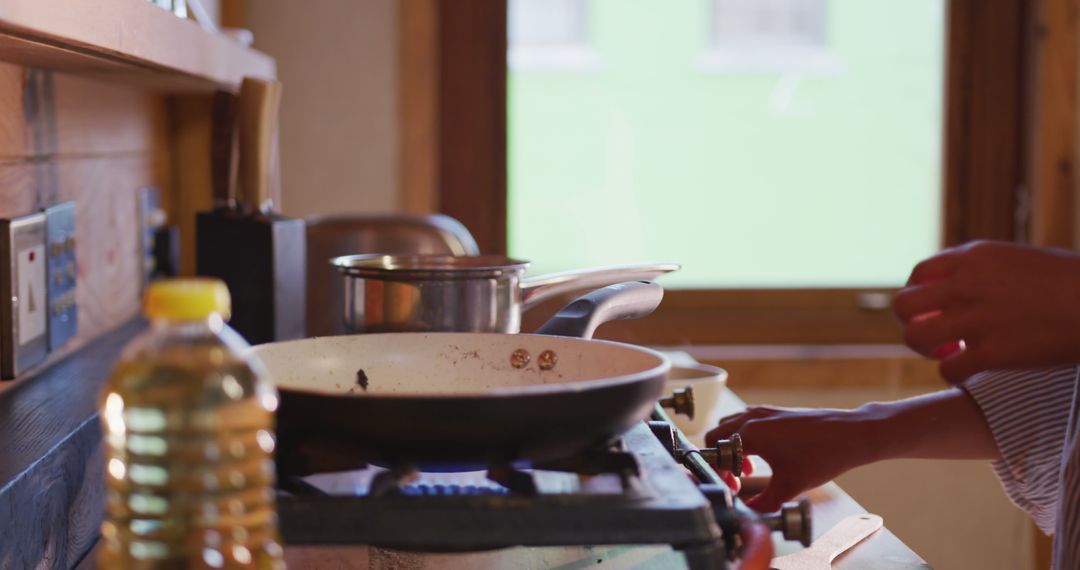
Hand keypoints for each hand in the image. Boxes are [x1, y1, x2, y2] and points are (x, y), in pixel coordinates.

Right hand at [705, 405, 876, 511]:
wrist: (851, 434)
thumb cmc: (822, 456)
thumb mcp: (789, 487)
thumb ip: (762, 504)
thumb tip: (747, 515)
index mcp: (751, 433)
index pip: (716, 450)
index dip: (719, 473)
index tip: (733, 488)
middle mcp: (753, 417)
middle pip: (718, 435)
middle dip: (723, 460)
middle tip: (737, 480)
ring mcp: (765, 412)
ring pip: (732, 426)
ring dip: (733, 448)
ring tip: (750, 469)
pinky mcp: (776, 412)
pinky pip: (748, 422)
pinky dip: (746, 438)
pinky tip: (765, 455)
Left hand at [893, 240, 1079, 382]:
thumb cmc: (1071, 282)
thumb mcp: (1018, 259)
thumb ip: (983, 270)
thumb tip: (959, 283)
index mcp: (975, 257)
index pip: (919, 274)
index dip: (919, 294)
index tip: (934, 309)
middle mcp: (967, 285)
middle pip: (903, 305)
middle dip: (912, 323)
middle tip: (936, 334)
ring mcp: (976, 319)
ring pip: (914, 337)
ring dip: (926, 349)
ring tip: (950, 352)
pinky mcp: (992, 353)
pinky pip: (947, 370)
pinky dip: (954, 375)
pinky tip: (971, 372)